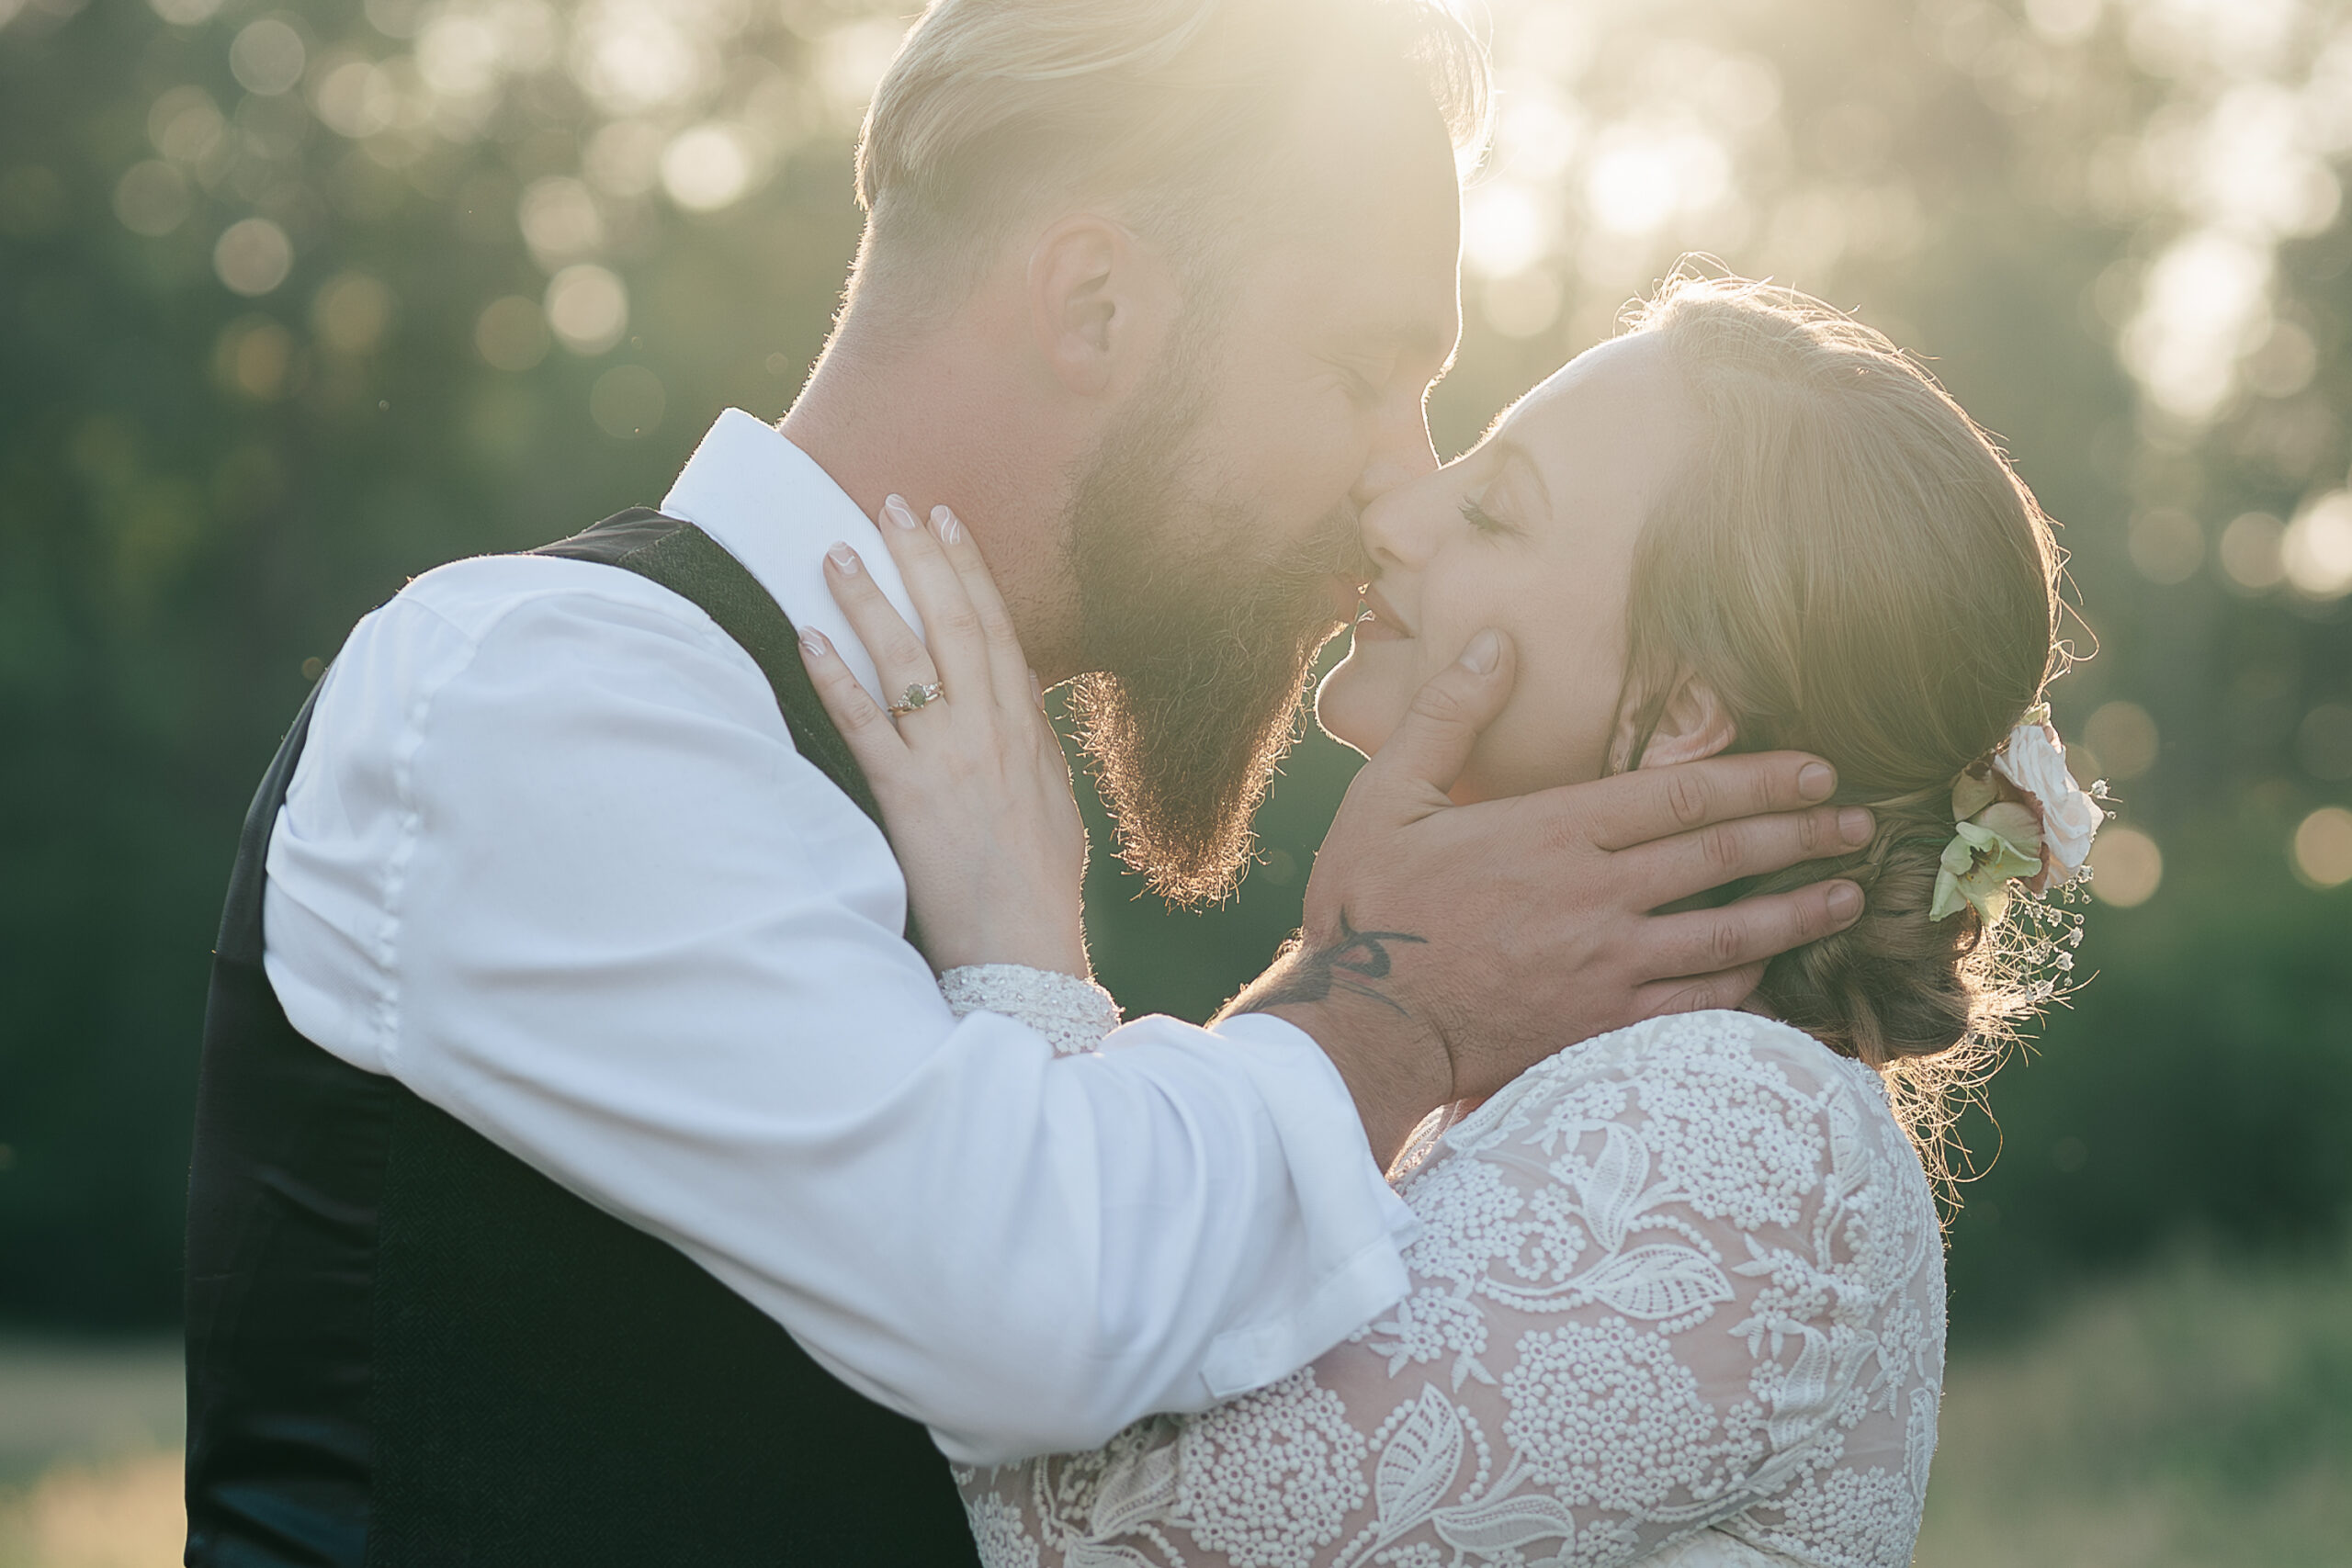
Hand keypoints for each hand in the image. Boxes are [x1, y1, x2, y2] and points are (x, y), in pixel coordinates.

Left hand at [800, 495, 1090, 978]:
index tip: (948, 521)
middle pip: (955, 624)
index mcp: (1028, 732)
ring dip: (870, 599)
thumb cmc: (1038, 888)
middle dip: (923, 558)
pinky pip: (864, 725)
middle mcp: (992, 734)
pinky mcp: (908, 798)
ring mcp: (950, 761)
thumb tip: (1020, 681)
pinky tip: (808, 636)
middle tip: (891, 502)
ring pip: (907, 660)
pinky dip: (835, 677)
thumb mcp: (1055, 803)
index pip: (997, 629)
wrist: (1025, 954)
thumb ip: (1035, 738)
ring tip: (836, 550)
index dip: (971, 570)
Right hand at [1224, 630, 1869, 1163]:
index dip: (1760, 779)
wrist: (1358, 1028)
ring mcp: (1606, 968)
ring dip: (1797, 914)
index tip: (1818, 769)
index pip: (1682, 795)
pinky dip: (1745, 990)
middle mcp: (1595, 897)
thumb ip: (1446, 714)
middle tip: (1861, 823)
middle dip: (1803, 836)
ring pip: (1728, 937)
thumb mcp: (1386, 794)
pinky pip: (1696, 1009)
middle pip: (1723, 859)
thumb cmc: (1367, 906)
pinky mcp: (1601, 1029)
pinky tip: (1774, 978)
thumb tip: (1497, 641)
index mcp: (1552, 832)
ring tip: (1846, 897)